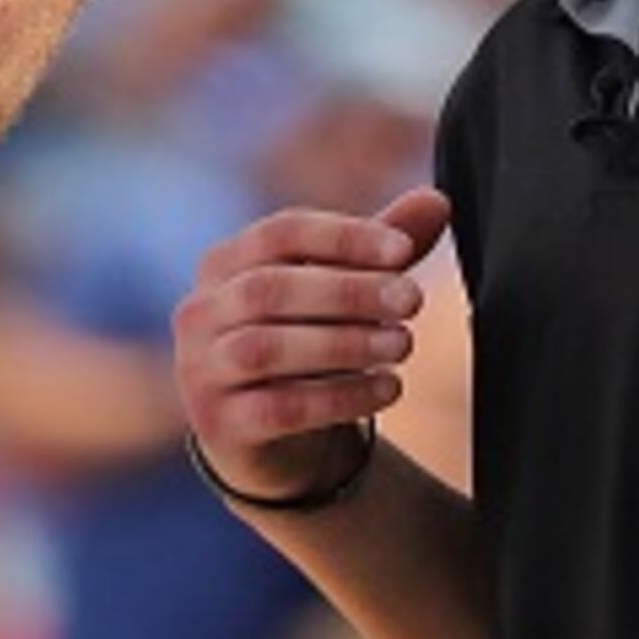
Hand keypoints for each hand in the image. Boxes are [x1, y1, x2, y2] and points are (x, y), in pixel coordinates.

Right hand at [174, 189, 445, 500]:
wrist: (272, 437)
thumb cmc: (308, 344)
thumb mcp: (344, 292)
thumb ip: (384, 248)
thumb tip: (437, 200)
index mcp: (225, 263)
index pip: (279, 233)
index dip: (343, 237)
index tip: (403, 250)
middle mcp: (200, 312)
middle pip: (269, 289)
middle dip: (347, 291)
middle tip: (413, 299)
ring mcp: (201, 371)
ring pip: (266, 350)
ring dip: (344, 343)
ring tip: (404, 344)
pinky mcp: (219, 426)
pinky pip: (279, 408)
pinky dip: (340, 397)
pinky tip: (389, 387)